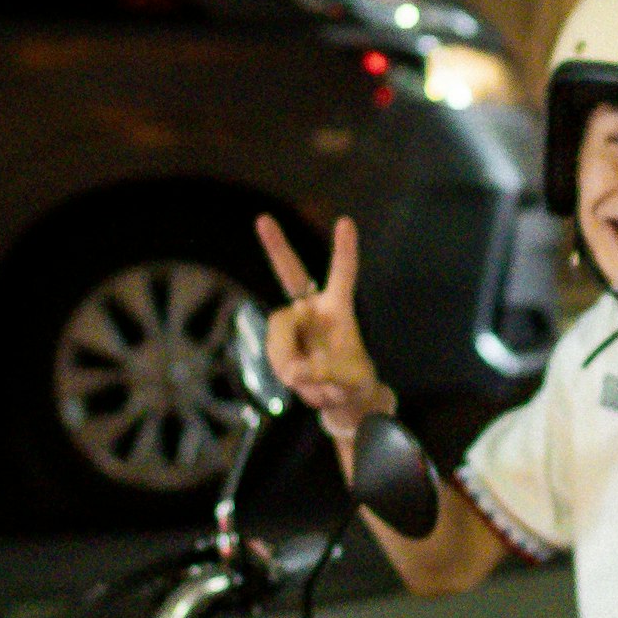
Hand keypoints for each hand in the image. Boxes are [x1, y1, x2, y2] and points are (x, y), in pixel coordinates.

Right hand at [256, 215, 391, 436]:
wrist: (338, 398)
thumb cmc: (354, 381)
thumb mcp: (352, 380)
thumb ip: (326, 373)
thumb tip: (295, 370)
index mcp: (338, 307)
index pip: (343, 274)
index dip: (344, 249)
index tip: (346, 221)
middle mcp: (313, 308)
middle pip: (291, 272)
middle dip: (276, 246)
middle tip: (263, 219)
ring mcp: (294, 323)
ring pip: (278, 327)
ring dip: (288, 354)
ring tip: (309, 375)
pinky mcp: (280, 340)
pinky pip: (273, 348)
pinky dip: (282, 366)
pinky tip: (297, 377)